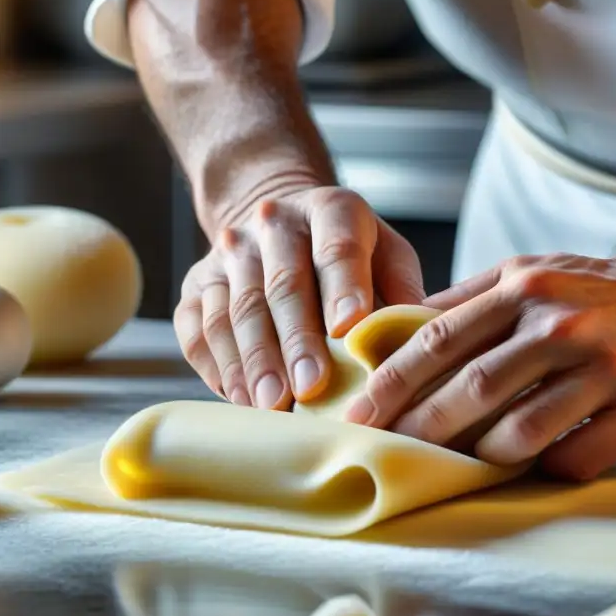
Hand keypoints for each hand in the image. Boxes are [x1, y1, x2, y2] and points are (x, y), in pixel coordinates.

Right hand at [174, 187, 425, 407]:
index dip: (343, 286)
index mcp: (330, 210)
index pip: (337, 246)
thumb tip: (419, 338)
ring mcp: (228, 254)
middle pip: (282, 284)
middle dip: (296, 340)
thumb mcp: (386, 254)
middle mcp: (272, 224)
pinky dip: (217, 366)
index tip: (349, 326)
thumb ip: (403, 292)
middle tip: (310, 387)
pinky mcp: (197, 284)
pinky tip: (238, 398)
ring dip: (253, 361)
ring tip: (270, 405)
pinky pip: (197, 328)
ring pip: (235, 309)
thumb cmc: (346, 252)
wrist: (278, 222)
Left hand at [343, 252, 615, 479]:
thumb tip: (391, 327)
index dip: (393, 381)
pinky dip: (548, 469)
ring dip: (485, 455)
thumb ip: (465, 298)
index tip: (359, 415)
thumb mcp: (530, 273)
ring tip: (465, 464)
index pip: (441, 338)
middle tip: (387, 454)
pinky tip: (535, 470)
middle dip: (421, 427)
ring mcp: (605, 368)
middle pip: (473, 387)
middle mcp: (562, 325)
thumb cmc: (597, 294)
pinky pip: (579, 456)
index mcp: (524, 288)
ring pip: (523, 429)